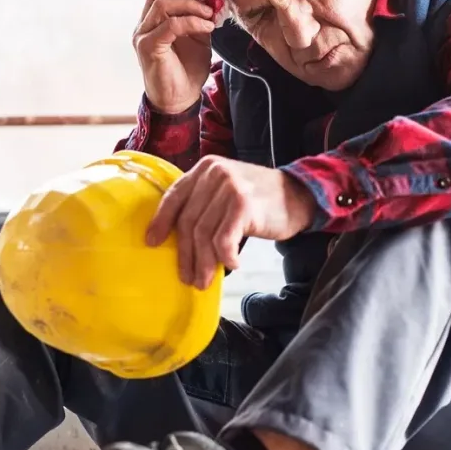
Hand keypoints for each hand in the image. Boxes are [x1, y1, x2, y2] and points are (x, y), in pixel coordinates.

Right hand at [133, 0, 215, 114]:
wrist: (179, 100)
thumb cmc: (186, 70)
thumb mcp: (198, 37)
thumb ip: (200, 17)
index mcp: (152, 20)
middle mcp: (143, 25)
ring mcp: (142, 36)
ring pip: (161, 5)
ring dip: (190, 4)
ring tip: (209, 13)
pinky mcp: (148, 47)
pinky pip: (169, 26)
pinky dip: (191, 22)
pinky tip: (207, 26)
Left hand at [146, 157, 314, 289]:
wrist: (298, 196)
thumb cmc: (259, 201)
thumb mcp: (226, 192)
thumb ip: (204, 204)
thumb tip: (179, 241)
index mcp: (205, 168)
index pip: (174, 196)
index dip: (161, 221)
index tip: (152, 242)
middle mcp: (214, 173)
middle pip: (188, 221)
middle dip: (186, 254)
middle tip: (187, 277)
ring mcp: (229, 187)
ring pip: (204, 234)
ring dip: (203, 262)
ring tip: (204, 281)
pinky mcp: (243, 205)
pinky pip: (224, 239)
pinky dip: (225, 257)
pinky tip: (232, 264)